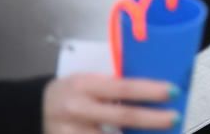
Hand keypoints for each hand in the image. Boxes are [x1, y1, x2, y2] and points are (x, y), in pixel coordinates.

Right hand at [43, 74, 176, 132]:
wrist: (36, 108)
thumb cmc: (72, 91)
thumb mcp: (90, 81)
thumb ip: (115, 86)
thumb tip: (152, 92)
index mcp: (86, 85)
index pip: (124, 87)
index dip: (150, 90)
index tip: (172, 91)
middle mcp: (78, 109)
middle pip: (122, 116)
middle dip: (152, 119)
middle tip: (174, 118)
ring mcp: (72, 131)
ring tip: (160, 132)